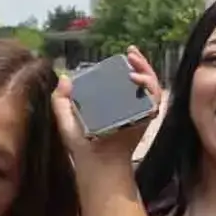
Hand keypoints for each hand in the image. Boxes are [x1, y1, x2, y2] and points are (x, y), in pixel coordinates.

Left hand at [54, 47, 161, 166]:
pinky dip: (150, 88)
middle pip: (143, 78)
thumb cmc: (82, 144)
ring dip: (147, 72)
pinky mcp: (146, 119)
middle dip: (141, 63)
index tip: (125, 54)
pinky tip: (137, 81)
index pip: (126, 78)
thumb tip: (64, 77)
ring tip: (134, 67)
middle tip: (132, 54)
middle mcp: (129, 104)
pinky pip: (154, 101)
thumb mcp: (66, 120)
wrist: (96, 162)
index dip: (129, 64)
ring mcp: (140, 111)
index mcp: (113, 101)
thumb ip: (61, 100)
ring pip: (152, 87)